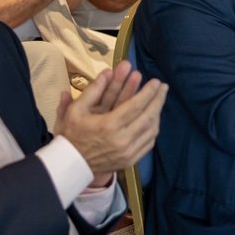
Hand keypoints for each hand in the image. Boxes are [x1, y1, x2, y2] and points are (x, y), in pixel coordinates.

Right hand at [54, 59, 167, 176]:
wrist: (71, 163)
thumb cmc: (72, 134)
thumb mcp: (75, 110)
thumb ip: (92, 90)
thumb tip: (107, 71)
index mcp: (109, 125)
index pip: (136, 105)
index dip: (148, 92)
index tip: (156, 82)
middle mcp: (122, 140)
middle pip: (148, 117)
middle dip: (158, 100)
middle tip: (164, 88)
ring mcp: (128, 152)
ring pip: (151, 130)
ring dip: (157, 113)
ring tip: (159, 101)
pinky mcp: (131, 161)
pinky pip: (148, 143)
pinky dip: (153, 129)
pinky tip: (153, 119)